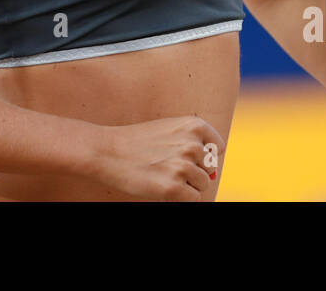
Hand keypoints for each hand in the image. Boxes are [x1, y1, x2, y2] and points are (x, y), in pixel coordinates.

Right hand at [90, 116, 225, 200]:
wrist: (107, 151)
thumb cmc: (138, 141)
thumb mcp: (169, 130)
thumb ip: (194, 144)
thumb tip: (212, 175)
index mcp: (194, 125)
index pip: (218, 148)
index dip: (202, 156)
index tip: (183, 155)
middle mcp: (193, 144)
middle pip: (210, 169)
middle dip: (193, 171)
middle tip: (166, 165)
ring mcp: (183, 166)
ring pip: (202, 185)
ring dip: (187, 185)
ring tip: (163, 175)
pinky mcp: (173, 188)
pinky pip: (193, 199)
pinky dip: (181, 197)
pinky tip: (162, 186)